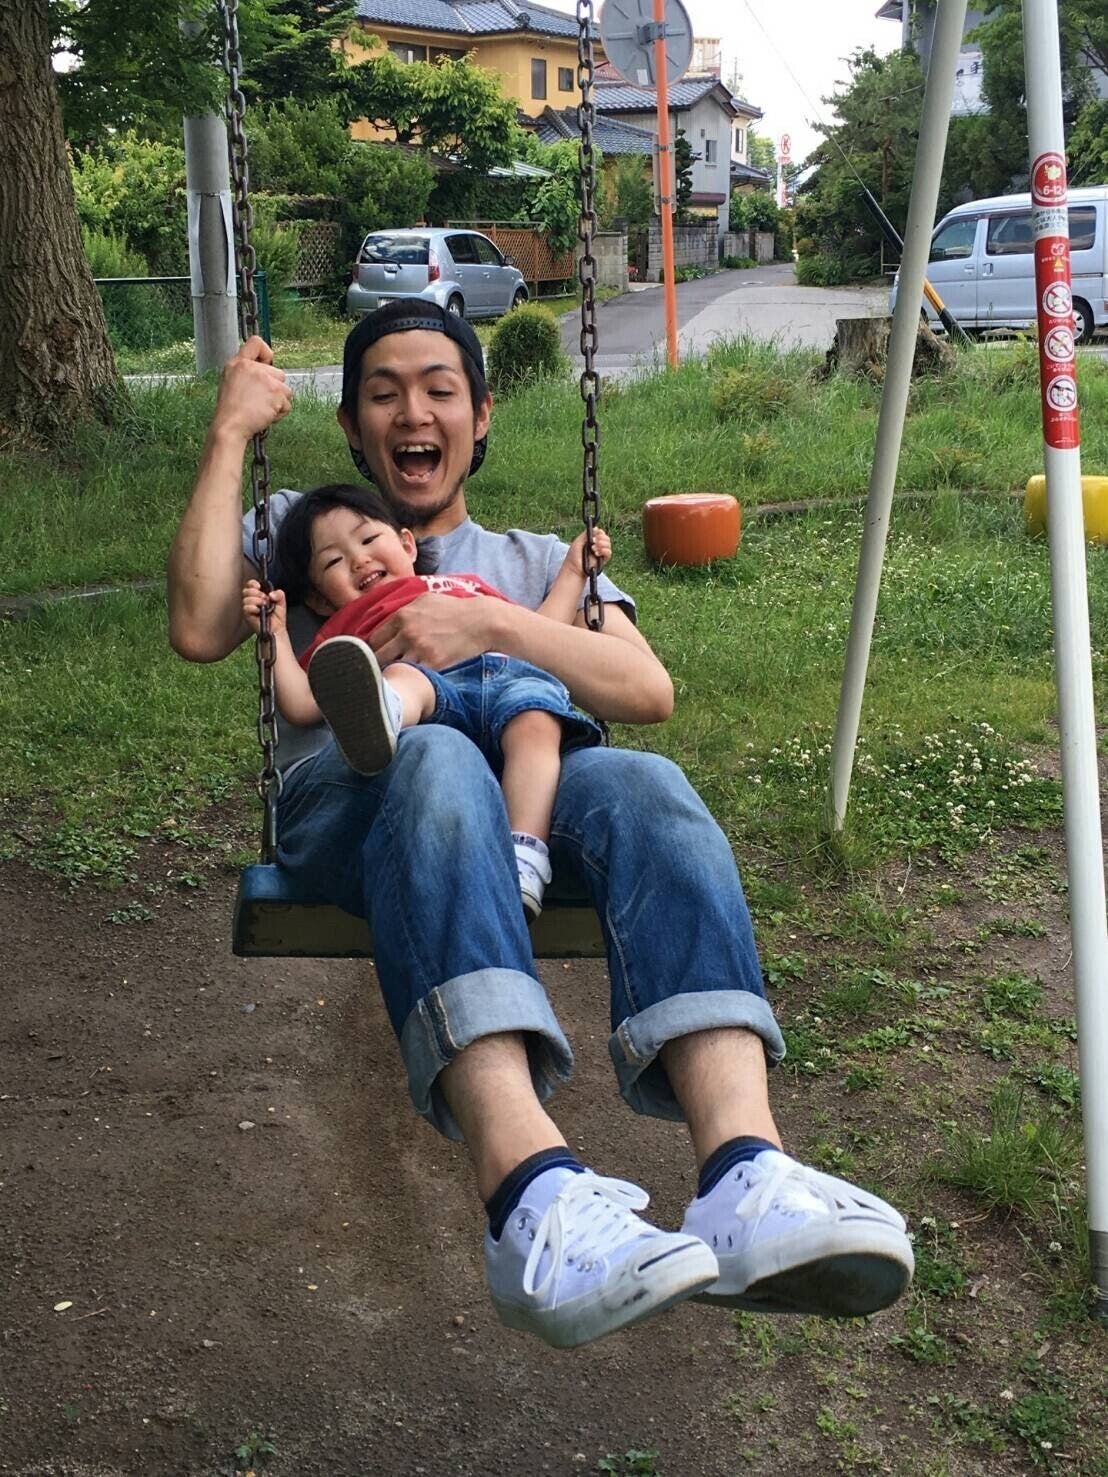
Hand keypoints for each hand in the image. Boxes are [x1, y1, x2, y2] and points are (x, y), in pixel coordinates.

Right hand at [213, 337, 291, 441]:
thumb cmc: (230, 410)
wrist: (230, 426)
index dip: (266, 353)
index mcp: (238, 363)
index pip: (256, 342)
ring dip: (277, 402)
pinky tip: (265, 415)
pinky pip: (287, 404)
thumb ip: (246, 371)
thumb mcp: (230, 381)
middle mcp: (253, 368)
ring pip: (285, 390)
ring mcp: (266, 380)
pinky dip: (279, 413)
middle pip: (278, 373)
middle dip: (273, 388)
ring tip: (260, 409)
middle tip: (258, 400)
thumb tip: (262, 367)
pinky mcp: (276, 393)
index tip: (266, 363)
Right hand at [242, 580, 286, 635]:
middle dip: (255, 592)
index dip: (253, 583)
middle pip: (246, 591)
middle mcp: (252, 600)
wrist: (277, 628)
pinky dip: (253, 607)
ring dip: (256, 600)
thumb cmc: (277, 616)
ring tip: (264, 605)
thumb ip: (279, 594)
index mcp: (258, 595)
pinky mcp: (247, 615)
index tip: (259, 587)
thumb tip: (271, 594)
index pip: (250, 585)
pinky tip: (259, 611)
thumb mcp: (281, 602)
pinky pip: (246, 608)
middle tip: (264, 598)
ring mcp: (249, 608)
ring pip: (245, 599)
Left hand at [370, 592, 500, 668]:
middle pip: (378, 655)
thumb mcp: (426, 600)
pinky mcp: (432, 663)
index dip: (375, 649)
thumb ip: (406, 609)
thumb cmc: (455, 610)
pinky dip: (413, 677)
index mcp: (402, 616)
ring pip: (393, 668)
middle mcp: (406, 632)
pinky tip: (416, 677)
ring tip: (400, 674)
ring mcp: (418, 649)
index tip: (380, 655)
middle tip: (386, 668)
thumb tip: (391, 618)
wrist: (482, 622)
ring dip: (396, 672)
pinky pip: (414, 674)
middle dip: (380, 663)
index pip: (374, 639)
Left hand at [567, 527, 611, 574]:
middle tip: (594, 541)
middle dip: (601, 537)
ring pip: (608, 544)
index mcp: (592, 540)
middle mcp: (598, 546)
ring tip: (593, 548)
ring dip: (602, 544)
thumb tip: (596, 528)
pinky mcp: (603, 560)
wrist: (574, 568)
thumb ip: (586, 534)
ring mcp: (601, 553)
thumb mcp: (578, 541)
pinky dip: (604, 551)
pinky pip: (609, 553)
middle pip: (606, 538)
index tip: (596, 532)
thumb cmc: (574, 556)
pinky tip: (596, 553)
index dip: (600, 532)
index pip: (601, 533)